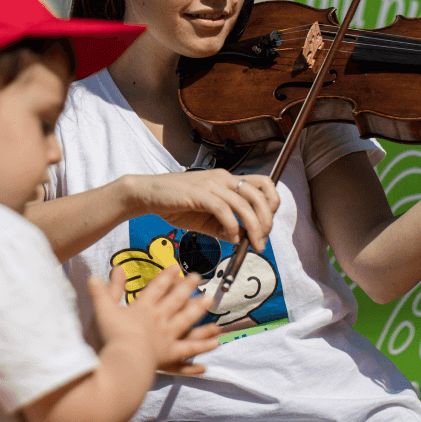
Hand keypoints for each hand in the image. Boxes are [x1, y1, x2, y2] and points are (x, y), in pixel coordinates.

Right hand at [90, 264, 218, 375]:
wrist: (125, 359)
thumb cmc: (112, 335)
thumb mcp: (103, 309)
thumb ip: (102, 291)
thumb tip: (94, 275)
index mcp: (143, 308)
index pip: (156, 288)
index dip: (166, 276)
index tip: (176, 267)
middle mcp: (158, 319)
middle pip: (175, 299)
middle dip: (186, 286)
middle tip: (197, 276)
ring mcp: (167, 336)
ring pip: (186, 319)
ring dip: (198, 309)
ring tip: (210, 300)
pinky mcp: (171, 354)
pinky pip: (189, 348)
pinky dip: (202, 346)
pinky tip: (215, 342)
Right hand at [125, 171, 278, 251]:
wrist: (148, 195)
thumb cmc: (176, 204)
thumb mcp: (206, 219)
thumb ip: (225, 227)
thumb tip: (245, 240)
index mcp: (227, 180)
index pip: (263, 183)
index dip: (272, 203)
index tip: (267, 225)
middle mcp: (223, 178)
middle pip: (260, 193)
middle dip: (267, 219)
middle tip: (262, 240)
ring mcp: (211, 184)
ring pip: (244, 203)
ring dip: (254, 226)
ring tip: (253, 243)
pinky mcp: (199, 193)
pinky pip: (223, 210)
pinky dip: (232, 226)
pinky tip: (230, 237)